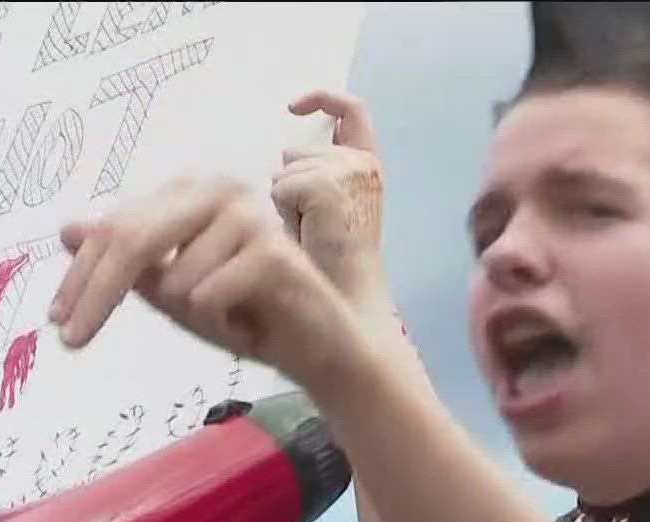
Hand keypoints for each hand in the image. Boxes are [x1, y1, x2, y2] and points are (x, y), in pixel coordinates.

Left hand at [48, 175, 371, 390]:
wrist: (318, 350)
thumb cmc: (247, 318)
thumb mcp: (175, 295)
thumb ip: (128, 264)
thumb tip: (68, 229)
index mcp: (191, 194)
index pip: (117, 226)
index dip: (81, 274)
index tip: (58, 320)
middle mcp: (218, 191)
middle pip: (131, 238)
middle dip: (96, 294)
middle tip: (71, 341)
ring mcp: (247, 215)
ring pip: (172, 278)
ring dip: (191, 318)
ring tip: (227, 323)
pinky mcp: (271, 250)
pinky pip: (206, 297)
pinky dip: (220, 325)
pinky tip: (250, 327)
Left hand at [274, 90, 388, 304]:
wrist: (348, 295)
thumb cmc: (334, 262)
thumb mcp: (329, 206)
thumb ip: (319, 172)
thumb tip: (287, 151)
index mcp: (368, 164)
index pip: (351, 110)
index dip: (322, 98)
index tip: (293, 107)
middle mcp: (363, 162)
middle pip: (297, 152)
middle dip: (290, 185)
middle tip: (309, 226)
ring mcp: (347, 171)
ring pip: (285, 171)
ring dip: (286, 203)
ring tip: (311, 233)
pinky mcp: (326, 185)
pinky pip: (281, 187)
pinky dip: (284, 212)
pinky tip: (307, 232)